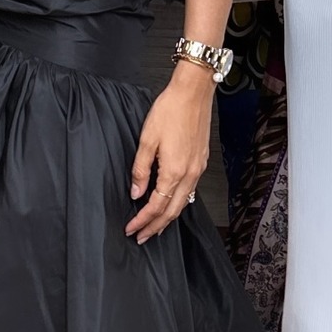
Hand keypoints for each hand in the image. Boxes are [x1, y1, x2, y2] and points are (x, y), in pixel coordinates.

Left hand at [126, 62, 212, 242]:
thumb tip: (135, 192)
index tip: (131, 229)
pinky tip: (169, 204)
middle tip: (141, 237)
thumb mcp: (147, 140)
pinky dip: (177, 204)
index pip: (156, 206)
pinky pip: (189, 192)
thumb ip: (140, 169)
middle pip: (172, 212)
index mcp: (174, 171)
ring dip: (167, 218)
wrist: (193, 94)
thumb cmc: (170, 111)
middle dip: (155, 228)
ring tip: (154, 227)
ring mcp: (197, 170)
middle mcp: (189, 175)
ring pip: (182, 204)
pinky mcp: (200, 163)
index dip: (142, 221)